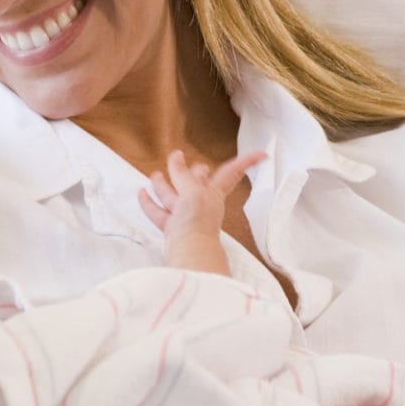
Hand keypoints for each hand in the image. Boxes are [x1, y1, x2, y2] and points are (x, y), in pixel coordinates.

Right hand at [137, 149, 264, 233]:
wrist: (190, 252)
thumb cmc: (198, 222)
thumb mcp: (193, 190)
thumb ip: (182, 173)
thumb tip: (175, 156)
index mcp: (214, 192)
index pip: (233, 171)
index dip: (247, 161)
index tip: (262, 154)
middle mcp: (202, 203)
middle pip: (196, 183)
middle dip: (190, 172)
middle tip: (180, 159)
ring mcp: (188, 217)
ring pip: (174, 197)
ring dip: (164, 185)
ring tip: (155, 175)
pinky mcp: (174, 229)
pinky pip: (160, 213)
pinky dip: (150, 203)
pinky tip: (142, 193)